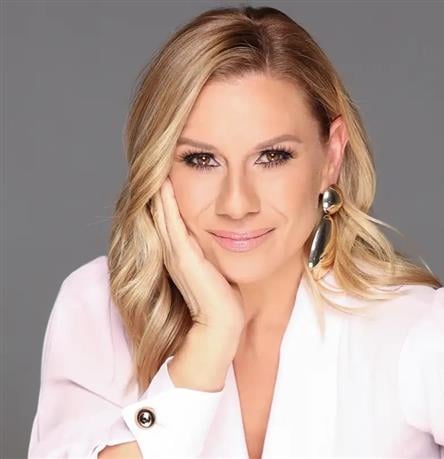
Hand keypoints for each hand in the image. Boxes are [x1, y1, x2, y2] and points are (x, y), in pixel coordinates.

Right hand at [151, 177, 244, 334]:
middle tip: (154, 159)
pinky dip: (167, 205)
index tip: (167, 168)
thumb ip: (213, 251)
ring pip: (162, 214)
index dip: (167, 194)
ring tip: (155, 165)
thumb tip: (227, 234)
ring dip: (158, 190)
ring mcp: (176, 254)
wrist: (223, 323)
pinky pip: (172, 224)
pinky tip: (164, 185)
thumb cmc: (225, 299)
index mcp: (182, 252)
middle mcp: (174, 251)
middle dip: (159, 186)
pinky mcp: (183, 257)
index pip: (170, 217)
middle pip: (161, 212)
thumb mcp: (217, 266)